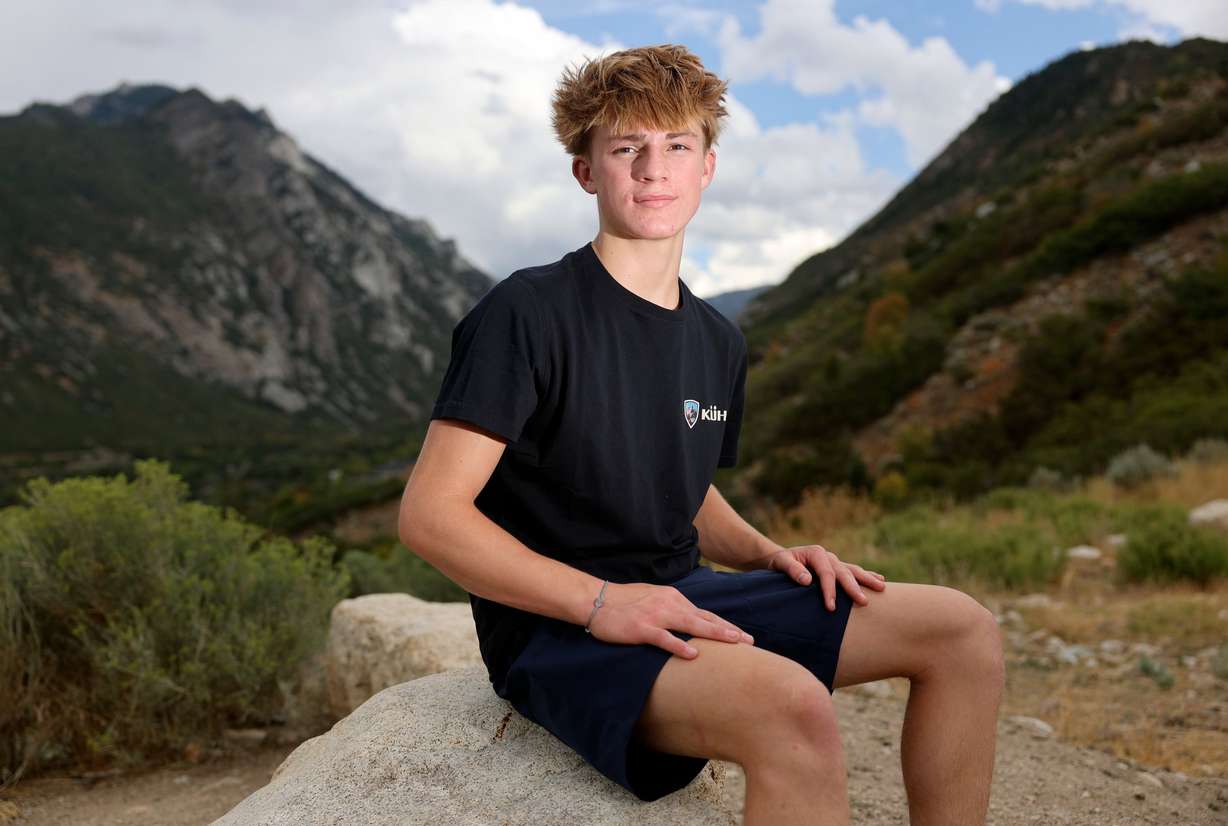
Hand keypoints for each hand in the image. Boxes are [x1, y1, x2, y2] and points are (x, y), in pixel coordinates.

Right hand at [586, 581, 754, 659]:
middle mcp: (669, 604)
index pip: (704, 613)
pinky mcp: (642, 628)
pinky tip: (694, 653)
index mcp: (673, 598)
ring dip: (714, 633)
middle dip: (729, 630)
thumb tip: (688, 620)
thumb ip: (671, 607)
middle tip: (750, 641)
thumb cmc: (623, 601)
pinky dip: (679, 645)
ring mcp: (656, 615)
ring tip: (734, 643)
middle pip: (704, 618)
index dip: (724, 625)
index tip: (742, 636)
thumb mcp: (653, 598)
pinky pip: (664, 637)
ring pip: (691, 624)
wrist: (596, 599)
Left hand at [763, 545, 885, 610]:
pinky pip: (854, 571)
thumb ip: (792, 570)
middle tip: (863, 602)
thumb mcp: (780, 563)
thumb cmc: (779, 562)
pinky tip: (880, 579)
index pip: (826, 573)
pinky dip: (867, 575)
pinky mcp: (837, 568)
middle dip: (853, 587)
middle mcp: (828, 556)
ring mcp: (834, 561)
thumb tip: (807, 580)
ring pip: (853, 570)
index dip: (829, 590)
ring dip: (867, 579)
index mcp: (816, 553)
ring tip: (881, 588)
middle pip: (844, 572)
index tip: (831, 607)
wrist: (780, 559)